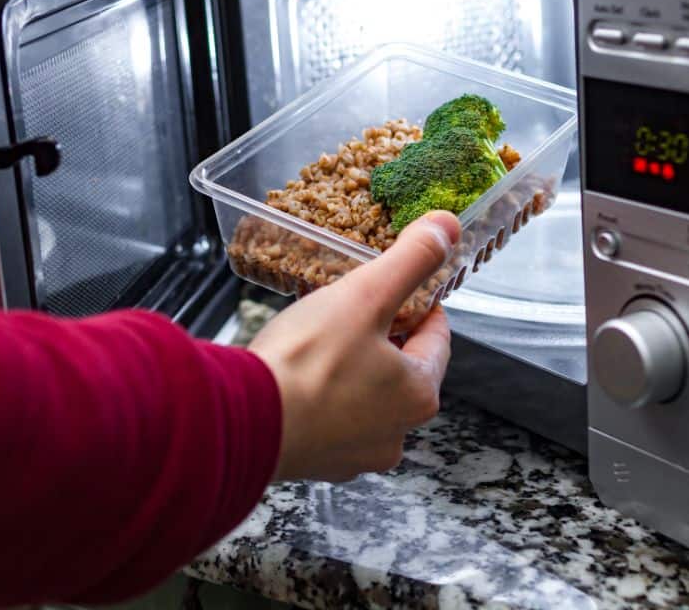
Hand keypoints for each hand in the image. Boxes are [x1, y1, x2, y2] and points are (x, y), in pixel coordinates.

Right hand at [249, 211, 460, 482]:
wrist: (241, 420)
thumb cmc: (306, 362)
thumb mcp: (365, 296)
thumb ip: (410, 260)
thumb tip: (447, 227)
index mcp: (418, 395)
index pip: (436, 338)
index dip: (421, 305)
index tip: (403, 288)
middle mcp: (394, 434)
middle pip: (400, 370)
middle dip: (381, 337)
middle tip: (355, 308)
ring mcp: (354, 454)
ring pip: (364, 395)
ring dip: (351, 368)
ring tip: (322, 338)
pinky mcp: (316, 461)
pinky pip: (328, 418)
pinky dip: (320, 395)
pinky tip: (297, 374)